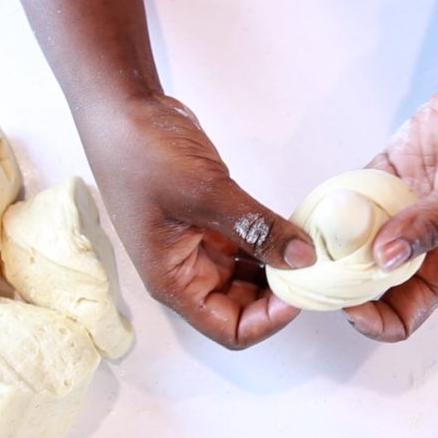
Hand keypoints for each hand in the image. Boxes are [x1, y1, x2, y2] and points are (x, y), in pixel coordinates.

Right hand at [73, 94, 315, 348]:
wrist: (122, 108)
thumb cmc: (143, 153)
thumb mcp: (206, 192)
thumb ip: (258, 227)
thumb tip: (303, 258)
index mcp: (174, 280)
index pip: (230, 329)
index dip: (268, 320)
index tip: (299, 291)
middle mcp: (186, 272)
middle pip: (242, 308)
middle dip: (279, 296)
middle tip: (315, 270)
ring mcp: (198, 247)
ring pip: (248, 278)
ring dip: (279, 269)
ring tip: (312, 250)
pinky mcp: (210, 222)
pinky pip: (247, 247)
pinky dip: (271, 243)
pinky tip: (295, 230)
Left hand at [343, 44, 437, 340]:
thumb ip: (432, 222)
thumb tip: (385, 257)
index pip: (406, 313)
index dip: (375, 320)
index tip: (348, 305)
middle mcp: (421, 242)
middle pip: (369, 283)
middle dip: (340, 283)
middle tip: (314, 270)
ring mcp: (402, 209)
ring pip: (354, 241)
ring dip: (331, 243)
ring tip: (313, 235)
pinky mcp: (388, 175)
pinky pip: (351, 198)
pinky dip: (334, 202)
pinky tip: (324, 201)